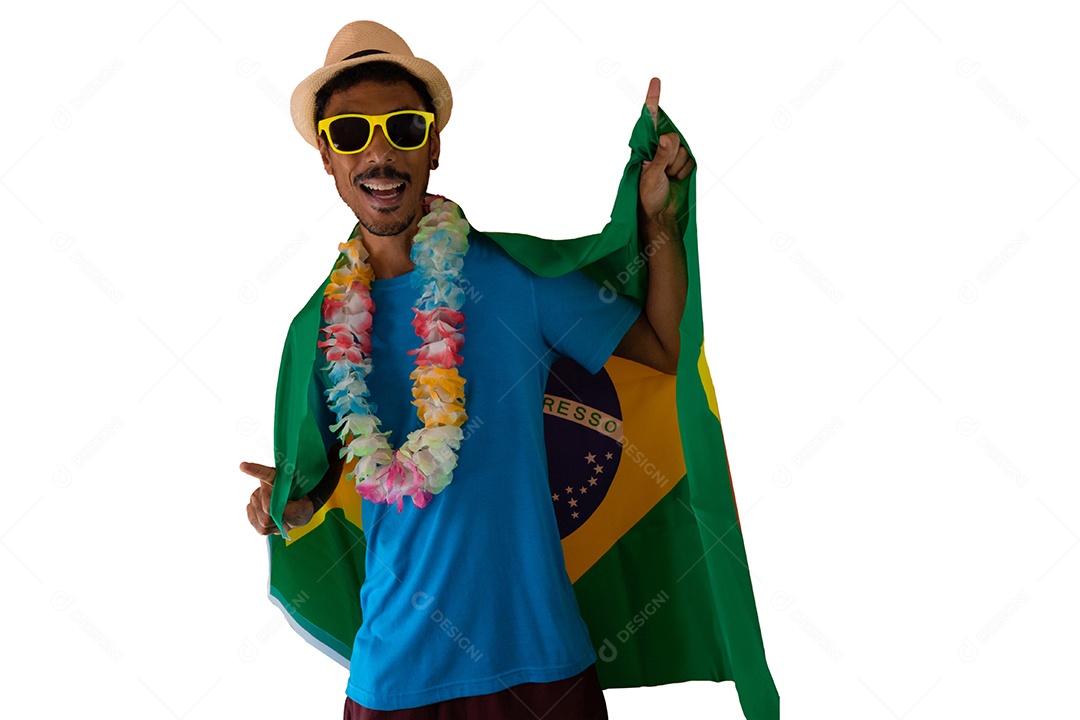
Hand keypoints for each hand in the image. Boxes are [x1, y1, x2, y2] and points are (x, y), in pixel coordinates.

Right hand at [241, 461, 313, 535]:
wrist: (295, 515)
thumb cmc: (300, 506)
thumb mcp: (306, 507)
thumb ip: (295, 508)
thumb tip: (279, 512)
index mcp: (278, 479)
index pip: (265, 474)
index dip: (255, 470)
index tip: (244, 466)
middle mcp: (262, 488)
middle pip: (267, 508)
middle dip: (279, 515)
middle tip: (288, 513)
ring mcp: (255, 500)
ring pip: (263, 520)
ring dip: (276, 523)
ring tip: (282, 517)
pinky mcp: (250, 512)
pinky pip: (260, 528)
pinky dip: (270, 529)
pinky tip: (275, 522)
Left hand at [639, 77, 693, 226]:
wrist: (659, 215)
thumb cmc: (647, 196)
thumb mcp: (650, 176)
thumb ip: (660, 157)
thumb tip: (666, 138)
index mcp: (646, 147)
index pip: (650, 120)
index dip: (653, 99)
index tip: (656, 81)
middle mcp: (659, 148)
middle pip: (673, 138)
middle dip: (670, 156)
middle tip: (662, 173)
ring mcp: (671, 156)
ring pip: (683, 150)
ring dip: (676, 167)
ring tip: (667, 179)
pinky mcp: (682, 165)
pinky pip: (690, 161)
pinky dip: (684, 172)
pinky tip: (675, 180)